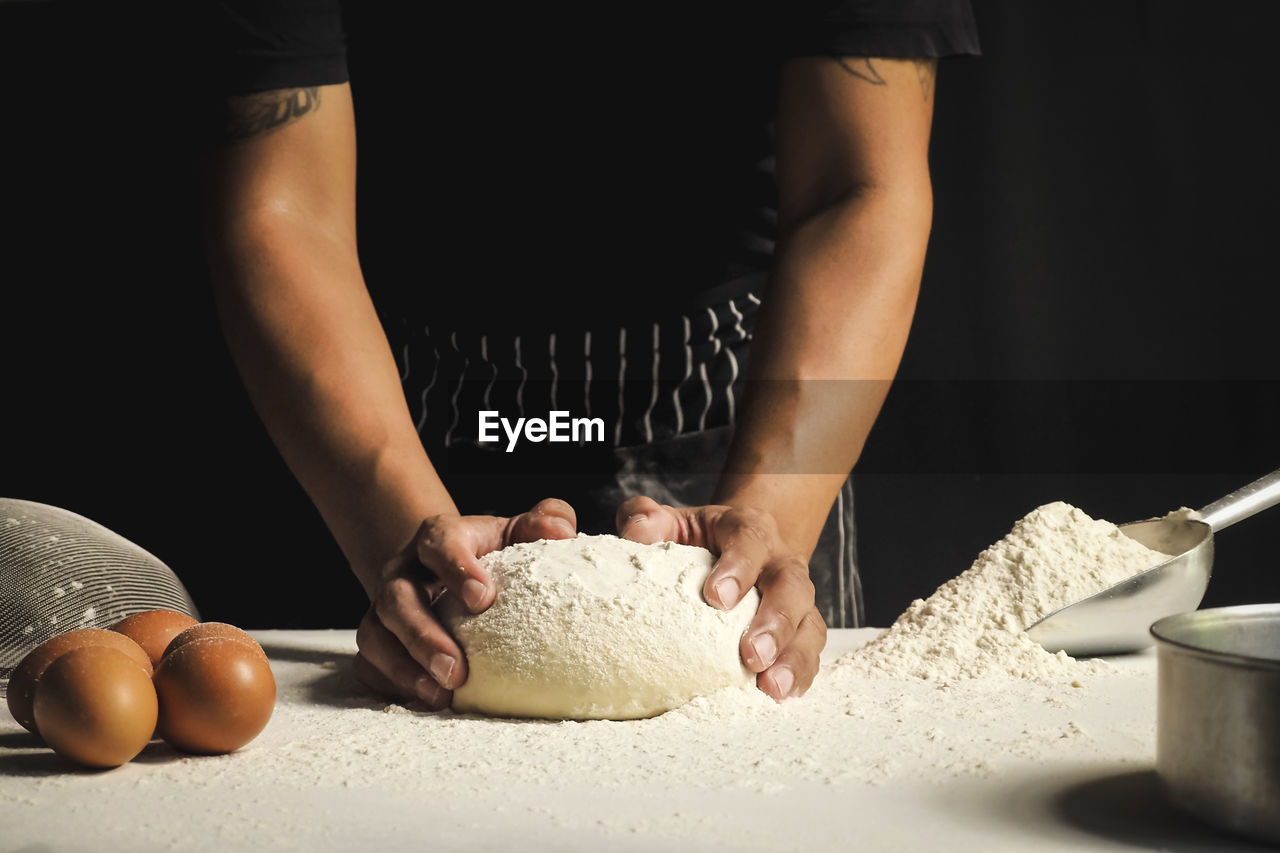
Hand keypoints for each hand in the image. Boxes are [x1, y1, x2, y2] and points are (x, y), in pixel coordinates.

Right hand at [354, 497, 576, 707]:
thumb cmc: (494, 554)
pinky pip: (370, 665)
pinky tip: (425, 701)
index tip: (483, 599)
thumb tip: (564, 532)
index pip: (439, 544)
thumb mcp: (519, 533)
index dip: (455, 568)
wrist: (451, 570)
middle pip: (397, 598)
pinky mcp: (379, 640)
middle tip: (456, 670)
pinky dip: (392, 684)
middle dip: (423, 636)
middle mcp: (403, 571)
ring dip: (404, 668)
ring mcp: (384, 607)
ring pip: (375, 635)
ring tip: (441, 695)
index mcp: (439, 538)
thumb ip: (545, 522)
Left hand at [616, 496, 825, 700]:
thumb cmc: (697, 541)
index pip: (750, 540)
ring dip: (794, 657)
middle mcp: (780, 562)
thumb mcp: (671, 524)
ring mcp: (797, 598)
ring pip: (809, 624)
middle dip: (775, 622)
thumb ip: (647, 518)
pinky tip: (780, 696)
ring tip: (771, 687)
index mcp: (748, 530)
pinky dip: (800, 674)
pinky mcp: (801, 628)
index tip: (717, 598)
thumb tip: (638, 530)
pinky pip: (810, 652)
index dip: (739, 568)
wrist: (736, 547)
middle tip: (752, 655)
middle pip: (791, 586)